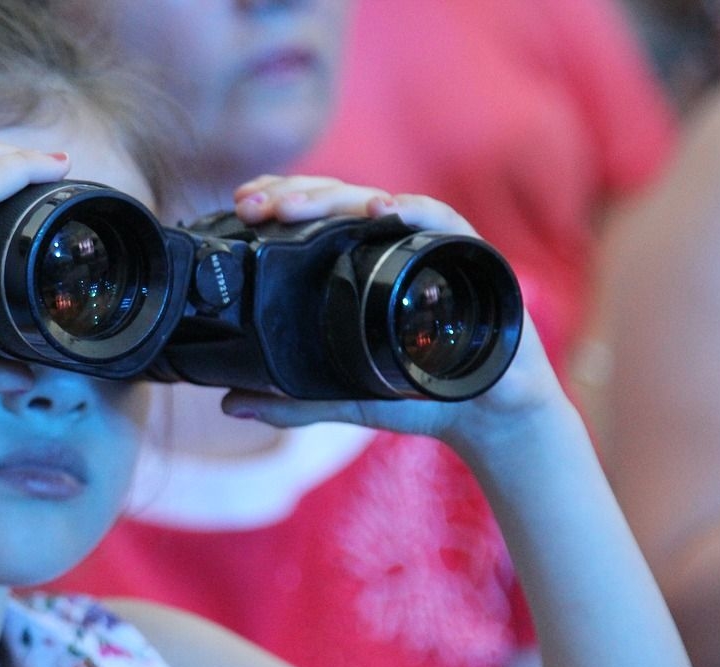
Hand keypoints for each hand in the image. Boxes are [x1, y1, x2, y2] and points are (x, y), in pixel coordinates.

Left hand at [223, 175, 565, 450]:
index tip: (240, 206)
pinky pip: (443, 223)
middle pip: (342, 200)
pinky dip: (414, 212)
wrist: (489, 417)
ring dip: (337, 199)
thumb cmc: (423, 394)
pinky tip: (385, 211)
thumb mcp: (346, 397)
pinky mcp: (472, 258)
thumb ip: (291, 400)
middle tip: (253, 206)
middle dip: (295, 195)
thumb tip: (231, 404)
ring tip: (296, 207)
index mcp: (366, 263)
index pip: (320, 215)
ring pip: (381, 202)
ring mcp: (434, 246)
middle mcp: (398, 244)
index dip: (281, 201)